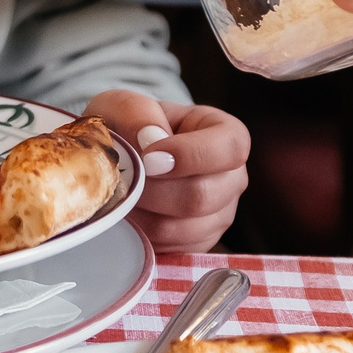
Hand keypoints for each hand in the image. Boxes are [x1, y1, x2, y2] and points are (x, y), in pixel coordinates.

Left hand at [84, 92, 249, 253]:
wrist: (121, 158)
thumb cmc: (128, 126)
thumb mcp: (122, 104)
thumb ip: (136, 112)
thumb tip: (150, 139)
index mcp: (226, 134)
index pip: (231, 148)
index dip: (189, 155)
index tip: (148, 157)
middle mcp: (231, 177)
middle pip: (203, 195)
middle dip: (154, 190)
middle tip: (125, 179)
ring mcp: (219, 215)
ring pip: (184, 227)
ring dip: (144, 213)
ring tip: (122, 195)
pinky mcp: (198, 243)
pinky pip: (173, 247)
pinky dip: (144, 234)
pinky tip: (130, 214)